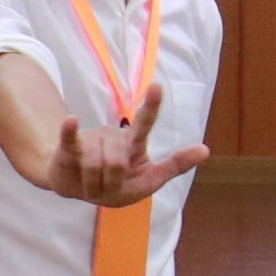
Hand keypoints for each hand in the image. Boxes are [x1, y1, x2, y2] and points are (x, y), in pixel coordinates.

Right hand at [45, 81, 210, 209]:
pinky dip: (71, 132)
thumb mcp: (149, 180)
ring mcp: (92, 140)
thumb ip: (174, 166)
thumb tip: (205, 149)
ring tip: (91, 184)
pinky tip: (72, 120)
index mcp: (134, 144)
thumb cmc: (116, 185)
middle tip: (107, 188)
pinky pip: (72, 140)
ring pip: (97, 165)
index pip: (145, 124)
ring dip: (93, 185)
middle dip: (112, 183)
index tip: (157, 86)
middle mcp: (114, 137)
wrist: (77, 188)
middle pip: (117, 161)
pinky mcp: (69, 148)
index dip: (151, 107)